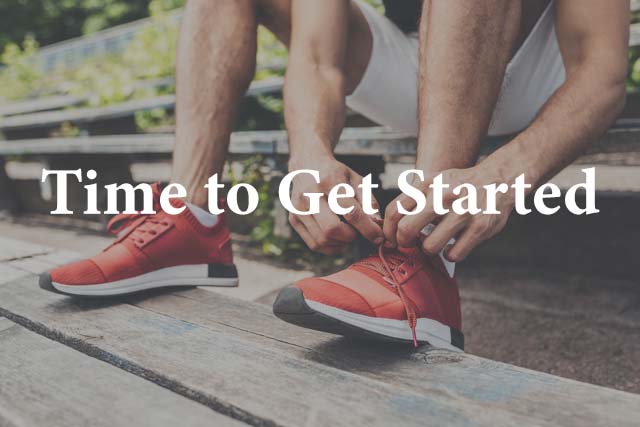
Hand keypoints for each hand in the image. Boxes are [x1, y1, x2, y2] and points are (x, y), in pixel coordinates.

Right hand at [288, 157, 383, 254]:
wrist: (306, 165)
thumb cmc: (336, 174)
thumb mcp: (357, 180)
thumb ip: (369, 202)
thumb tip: (376, 225)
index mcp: (328, 181)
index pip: (349, 211)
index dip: (367, 228)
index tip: (378, 237)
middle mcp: (309, 194)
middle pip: (331, 229)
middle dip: (351, 236)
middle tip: (358, 232)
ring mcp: (298, 208)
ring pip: (323, 240)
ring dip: (341, 242)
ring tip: (348, 232)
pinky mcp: (293, 219)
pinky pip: (314, 244)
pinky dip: (330, 246)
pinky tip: (338, 238)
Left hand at [383, 164, 515, 261]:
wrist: (499, 180)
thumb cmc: (460, 186)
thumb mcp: (433, 182)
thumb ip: (411, 199)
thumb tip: (388, 225)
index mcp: (428, 184)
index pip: (394, 211)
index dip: (388, 231)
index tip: (391, 238)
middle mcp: (443, 196)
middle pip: (407, 229)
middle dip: (404, 242)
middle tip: (409, 243)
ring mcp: (463, 212)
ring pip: (430, 246)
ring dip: (429, 249)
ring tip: (435, 242)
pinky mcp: (480, 227)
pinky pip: (453, 254)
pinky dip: (450, 254)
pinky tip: (453, 245)